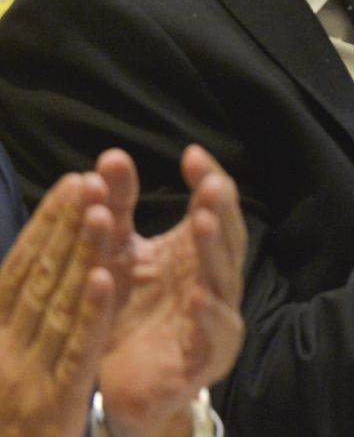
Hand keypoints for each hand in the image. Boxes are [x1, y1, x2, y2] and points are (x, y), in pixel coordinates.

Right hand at [0, 171, 116, 436]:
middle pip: (41, 279)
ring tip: (102, 211)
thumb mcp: (0, 360)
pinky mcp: (54, 404)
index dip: (46, 226)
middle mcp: (3, 351)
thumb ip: (8, 310)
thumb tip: (23, 265)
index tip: (73, 182)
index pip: (19, 270)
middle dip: (67, 227)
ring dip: (80, 256)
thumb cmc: (0, 415)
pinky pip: (76, 351)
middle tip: (93, 179)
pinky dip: (90, 313)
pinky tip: (105, 277)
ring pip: (59, 305)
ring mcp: (26, 377)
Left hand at [96, 148, 245, 436]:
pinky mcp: (208, 356)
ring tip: (202, 222)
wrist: (118, 382)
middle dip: (221, 210)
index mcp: (198, 250)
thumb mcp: (115, 254)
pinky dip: (211, 315)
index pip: (215, 206)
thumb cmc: (127, 311)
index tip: (191, 155)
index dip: (209, 180)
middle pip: (227, 237)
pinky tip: (199, 297)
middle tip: (210, 184)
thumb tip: (110, 157)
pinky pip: (217, 333)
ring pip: (224, 279)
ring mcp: (216, 316)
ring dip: (215, 250)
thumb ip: (116, 208)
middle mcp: (214, 278)